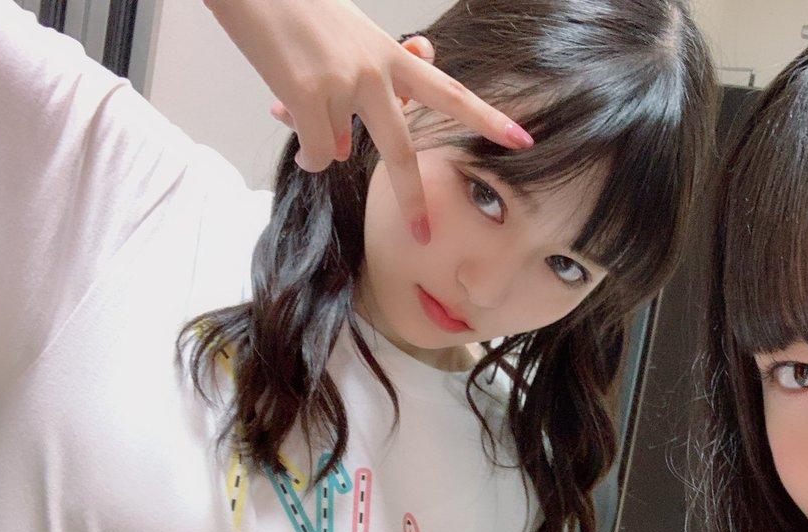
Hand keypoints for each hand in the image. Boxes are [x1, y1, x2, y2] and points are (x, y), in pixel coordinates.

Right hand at [203, 0, 534, 241]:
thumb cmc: (300, 11)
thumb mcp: (352, 40)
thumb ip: (372, 82)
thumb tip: (354, 136)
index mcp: (391, 57)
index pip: (450, 93)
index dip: (487, 118)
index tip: (522, 140)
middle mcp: (375, 74)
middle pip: (402, 151)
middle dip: (411, 199)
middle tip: (424, 234)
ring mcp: (343, 86)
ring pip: (337, 148)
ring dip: (318, 145)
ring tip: (296, 114)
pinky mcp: (307, 97)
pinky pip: (313, 152)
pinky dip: (303, 152)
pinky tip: (284, 121)